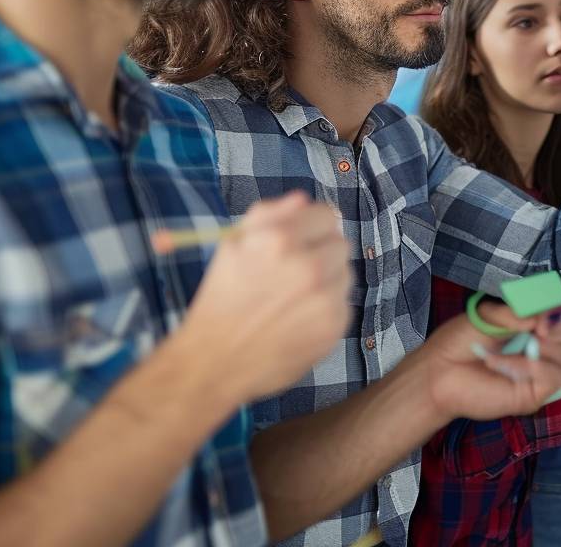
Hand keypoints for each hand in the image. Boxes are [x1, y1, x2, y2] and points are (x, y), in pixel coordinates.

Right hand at [162, 192, 351, 403]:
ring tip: (292, 298)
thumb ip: (269, 213)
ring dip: (326, 280)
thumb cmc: (222, 297)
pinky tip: (298, 319)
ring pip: (345, 273)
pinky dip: (326, 308)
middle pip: (340, 243)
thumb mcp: (233, 245)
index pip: (327, 215)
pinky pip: (343, 303)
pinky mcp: (335, 326)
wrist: (215, 360)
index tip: (301, 240)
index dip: (312, 226)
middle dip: (320, 252)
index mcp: (280, 240)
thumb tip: (303, 199)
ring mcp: (325, 298)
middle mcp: (309, 267)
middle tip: (293, 273)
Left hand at [408, 301, 560, 421]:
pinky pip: (555, 378)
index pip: (560, 318)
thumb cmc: (460, 341)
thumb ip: (518, 312)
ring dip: (546, 348)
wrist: (441, 371)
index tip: (551, 313)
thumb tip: (542, 319)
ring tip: (520, 347)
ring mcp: (536, 373)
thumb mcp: (489, 315)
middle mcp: (536, 349)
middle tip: (539, 329)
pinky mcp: (534, 394)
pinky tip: (513, 365)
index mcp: (527, 328)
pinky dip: (536, 367)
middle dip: (558, 328)